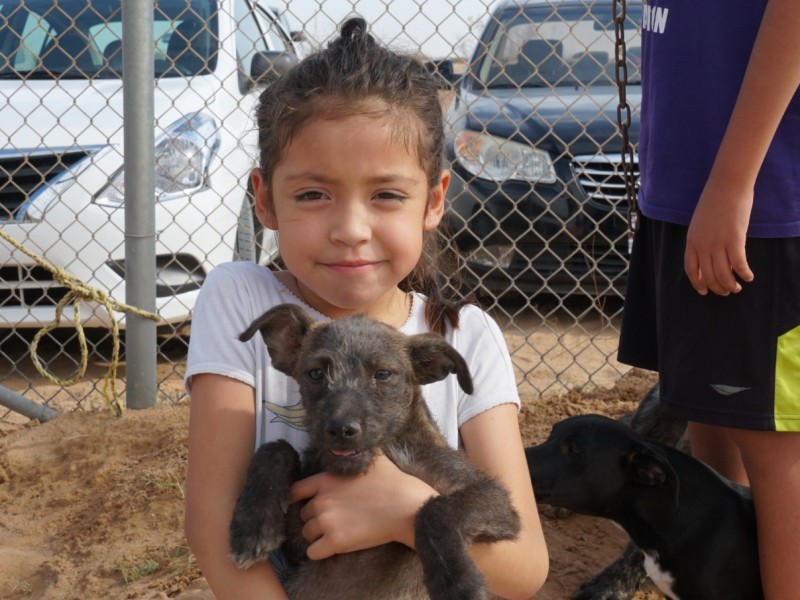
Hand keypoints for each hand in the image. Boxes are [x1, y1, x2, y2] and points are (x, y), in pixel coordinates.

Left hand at [290, 454, 436, 559]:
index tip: (308, 503)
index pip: (294, 490)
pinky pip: (313, 553)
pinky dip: (320, 552)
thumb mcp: (370, 458)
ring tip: (334, 533)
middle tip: (332, 519)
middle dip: (314, 517)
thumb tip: (350, 444)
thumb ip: (353, 454)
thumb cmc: (392, 481)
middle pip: (302, 514)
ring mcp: (328, 522)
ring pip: (307, 533)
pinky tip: (332, 547)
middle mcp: (322, 500)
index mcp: (326, 479)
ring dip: (317, 535)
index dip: (300, 498)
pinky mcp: (336, 541)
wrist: (406, 506)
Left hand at [684, 178, 754, 295]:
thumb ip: (701, 240)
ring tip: (737, 288)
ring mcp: (718, 242)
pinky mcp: (735, 239)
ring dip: (730, 285)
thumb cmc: (714, 202)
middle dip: (717, 287)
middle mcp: (702, 245)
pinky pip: (738, 264)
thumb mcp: (700, 224)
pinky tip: (748, 277)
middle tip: (726, 292)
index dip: (698, 283)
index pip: (691, 269)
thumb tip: (709, 257)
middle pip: (708, 275)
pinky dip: (744, 273)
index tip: (704, 291)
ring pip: (723, 274)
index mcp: (691, 241)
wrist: (726, 185)